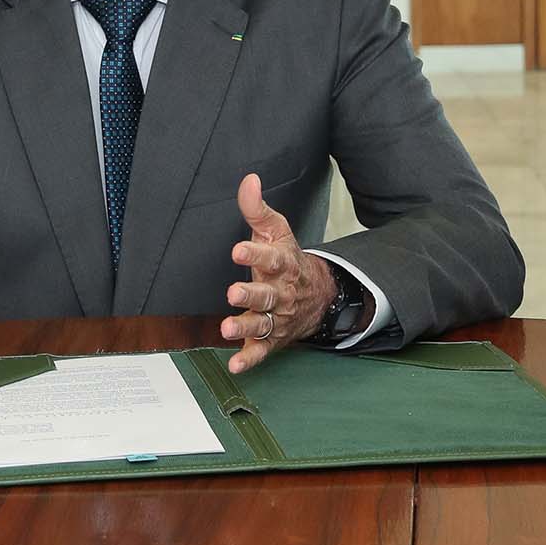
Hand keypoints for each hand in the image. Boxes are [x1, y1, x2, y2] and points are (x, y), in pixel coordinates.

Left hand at [220, 173, 337, 372]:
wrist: (318, 295)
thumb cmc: (288, 260)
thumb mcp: (276, 231)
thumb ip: (257, 208)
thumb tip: (249, 180)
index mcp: (282, 264)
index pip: (271, 257)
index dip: (255, 253)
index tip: (238, 250)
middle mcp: (281, 292)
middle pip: (267, 294)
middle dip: (250, 294)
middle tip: (233, 292)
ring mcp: (278, 317)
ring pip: (262, 323)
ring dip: (245, 327)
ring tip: (227, 327)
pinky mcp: (272, 338)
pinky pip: (262, 351)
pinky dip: (249, 359)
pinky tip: (235, 364)